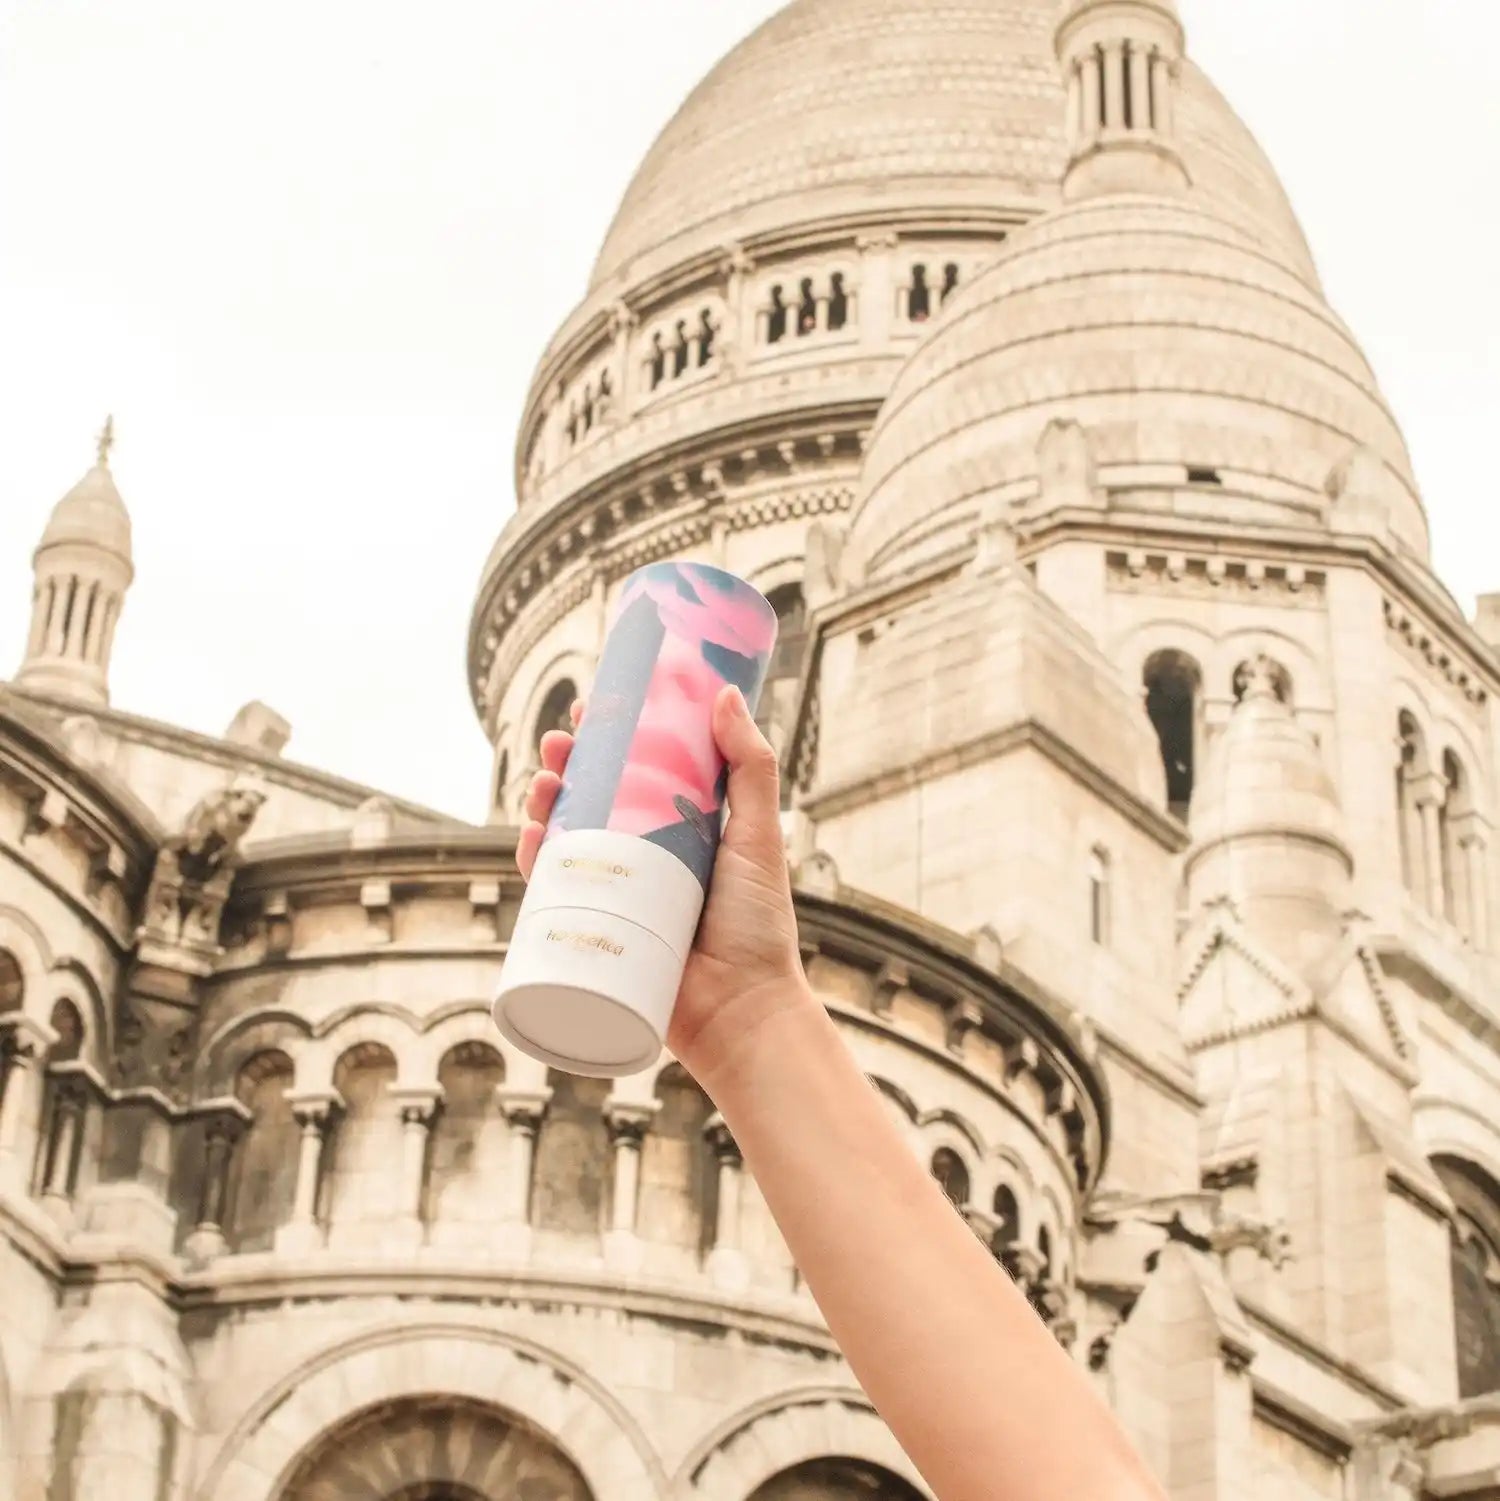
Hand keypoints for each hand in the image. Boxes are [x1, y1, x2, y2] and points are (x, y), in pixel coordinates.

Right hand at [516, 685, 813, 1091]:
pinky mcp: (596, 930)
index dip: (612, 736)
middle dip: (570, 765)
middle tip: (560, 742)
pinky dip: (535, 861)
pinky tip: (530, 835)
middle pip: (595, 798)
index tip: (595, 706)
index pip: (640, 770)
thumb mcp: (758, 836)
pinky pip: (553, 891)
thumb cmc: (758, 926)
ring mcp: (619, 892)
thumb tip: (725, 694)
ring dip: (544, 804)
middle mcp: (647, 856)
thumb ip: (751, 767)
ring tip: (544, 783)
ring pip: (567, 837)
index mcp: (683, 828)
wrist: (740, 1011)